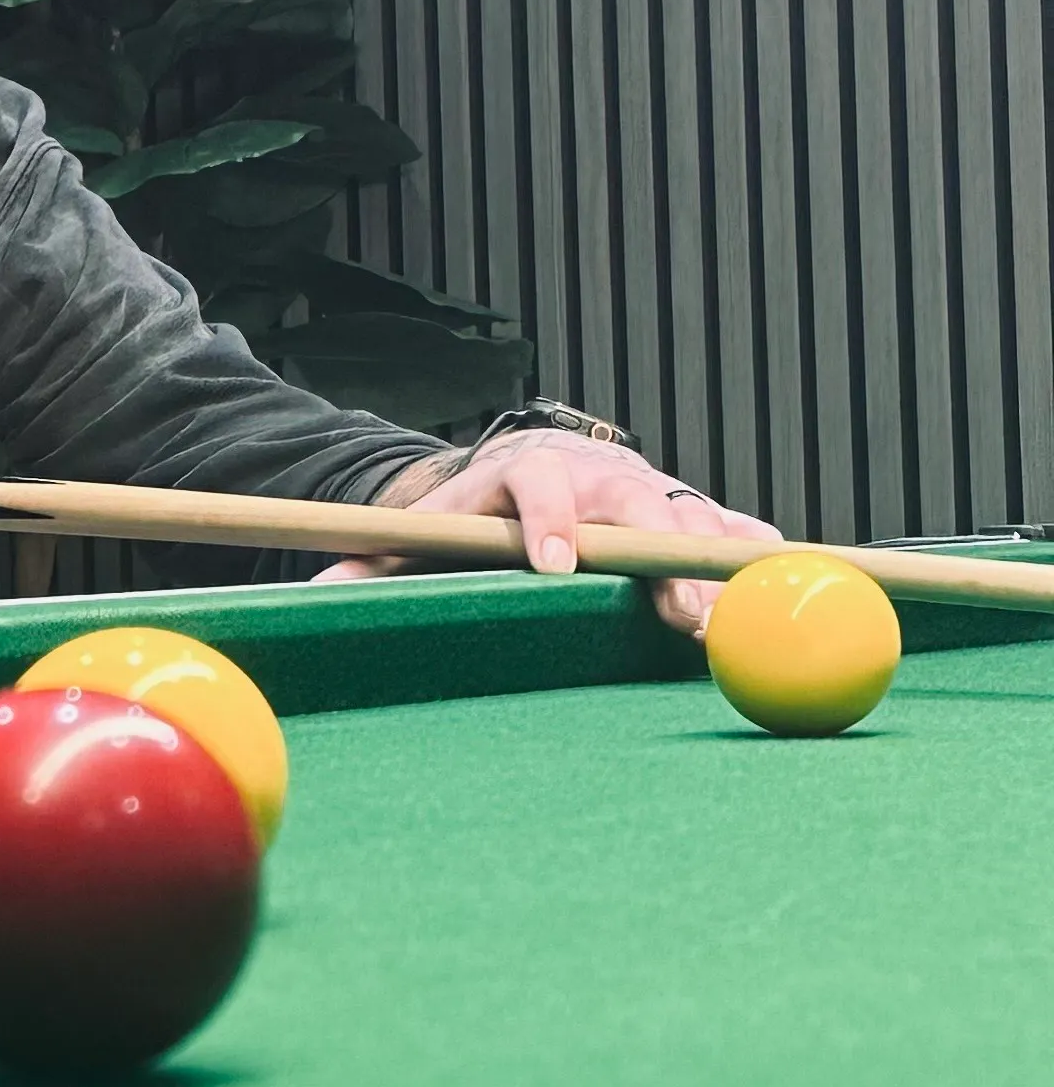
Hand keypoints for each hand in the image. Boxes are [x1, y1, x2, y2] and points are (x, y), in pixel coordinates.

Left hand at [327, 430, 778, 637]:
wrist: (530, 469)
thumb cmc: (475, 515)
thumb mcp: (421, 538)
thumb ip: (370, 565)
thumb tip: (306, 596)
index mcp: (526, 473)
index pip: (537, 486)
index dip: (549, 523)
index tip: (555, 567)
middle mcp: (596, 475)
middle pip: (634, 508)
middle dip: (659, 557)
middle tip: (678, 613)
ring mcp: (649, 489)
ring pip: (690, 519)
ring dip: (714, 566)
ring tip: (735, 616)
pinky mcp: (689, 510)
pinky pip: (728, 525)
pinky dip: (753, 550)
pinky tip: (780, 575)